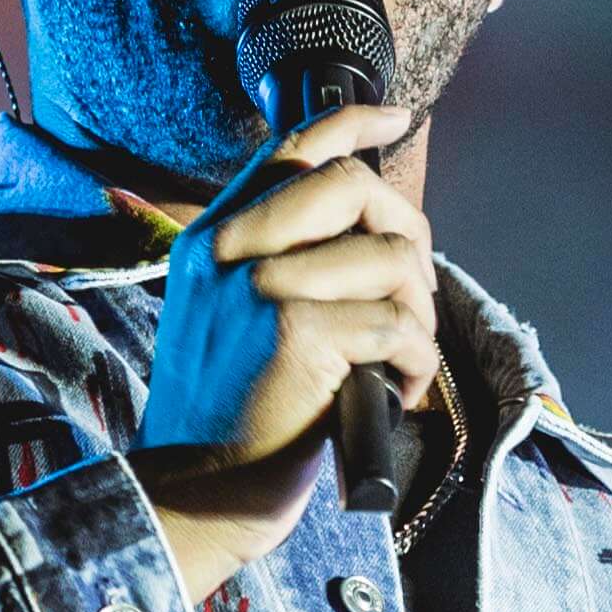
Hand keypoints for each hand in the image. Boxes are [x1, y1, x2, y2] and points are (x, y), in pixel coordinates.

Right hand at [133, 99, 439, 596]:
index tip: (396, 118)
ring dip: (417, 315)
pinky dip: (417, 363)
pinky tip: (396, 393)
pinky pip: (399, 323)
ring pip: (389, 258)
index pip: (290, 149)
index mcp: (211, 240)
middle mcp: (230, 250)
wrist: (194, 492)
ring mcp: (260, 286)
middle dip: (407, 236)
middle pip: (355, 186)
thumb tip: (366, 226)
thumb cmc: (229, 418)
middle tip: (409, 297)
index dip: (354, 123)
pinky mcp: (296, 331)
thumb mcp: (228, 318)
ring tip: (397, 361)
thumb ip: (275, 261)